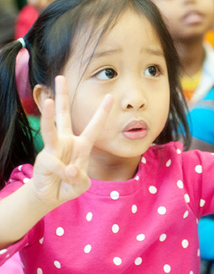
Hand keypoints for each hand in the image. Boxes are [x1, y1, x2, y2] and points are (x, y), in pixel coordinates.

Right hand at [30, 76, 112, 206]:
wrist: (51, 196)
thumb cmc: (69, 185)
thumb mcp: (82, 184)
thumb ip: (80, 178)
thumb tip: (70, 169)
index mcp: (82, 146)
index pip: (94, 126)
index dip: (102, 112)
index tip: (110, 96)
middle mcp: (66, 142)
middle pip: (64, 115)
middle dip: (62, 96)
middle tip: (60, 77)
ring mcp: (53, 149)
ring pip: (50, 128)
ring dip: (48, 114)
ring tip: (48, 100)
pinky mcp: (44, 158)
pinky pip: (56, 164)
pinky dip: (62, 173)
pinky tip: (63, 177)